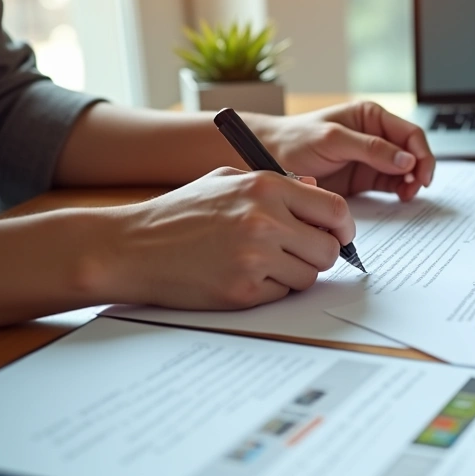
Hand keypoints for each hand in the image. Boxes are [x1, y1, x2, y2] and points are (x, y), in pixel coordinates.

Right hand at [108, 167, 351, 309]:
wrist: (131, 247)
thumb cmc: (178, 214)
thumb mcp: (227, 181)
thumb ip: (277, 184)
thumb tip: (317, 192)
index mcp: (266, 187)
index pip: (335, 209)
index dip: (343, 227)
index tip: (340, 236)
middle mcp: (265, 219)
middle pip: (328, 249)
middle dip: (318, 255)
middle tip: (297, 255)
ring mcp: (255, 257)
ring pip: (309, 276)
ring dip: (293, 274)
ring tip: (258, 263)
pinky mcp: (244, 290)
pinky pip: (282, 294)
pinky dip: (269, 290)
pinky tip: (239, 275)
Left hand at [250, 101, 435, 201]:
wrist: (269, 158)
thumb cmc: (296, 140)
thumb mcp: (333, 140)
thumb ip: (371, 148)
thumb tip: (406, 160)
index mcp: (371, 117)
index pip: (409, 133)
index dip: (421, 153)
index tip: (420, 173)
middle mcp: (375, 136)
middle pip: (412, 152)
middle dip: (419, 169)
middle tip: (416, 187)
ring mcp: (371, 158)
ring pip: (405, 170)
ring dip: (411, 182)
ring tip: (406, 195)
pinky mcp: (365, 178)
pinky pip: (392, 184)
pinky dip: (400, 191)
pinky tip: (400, 197)